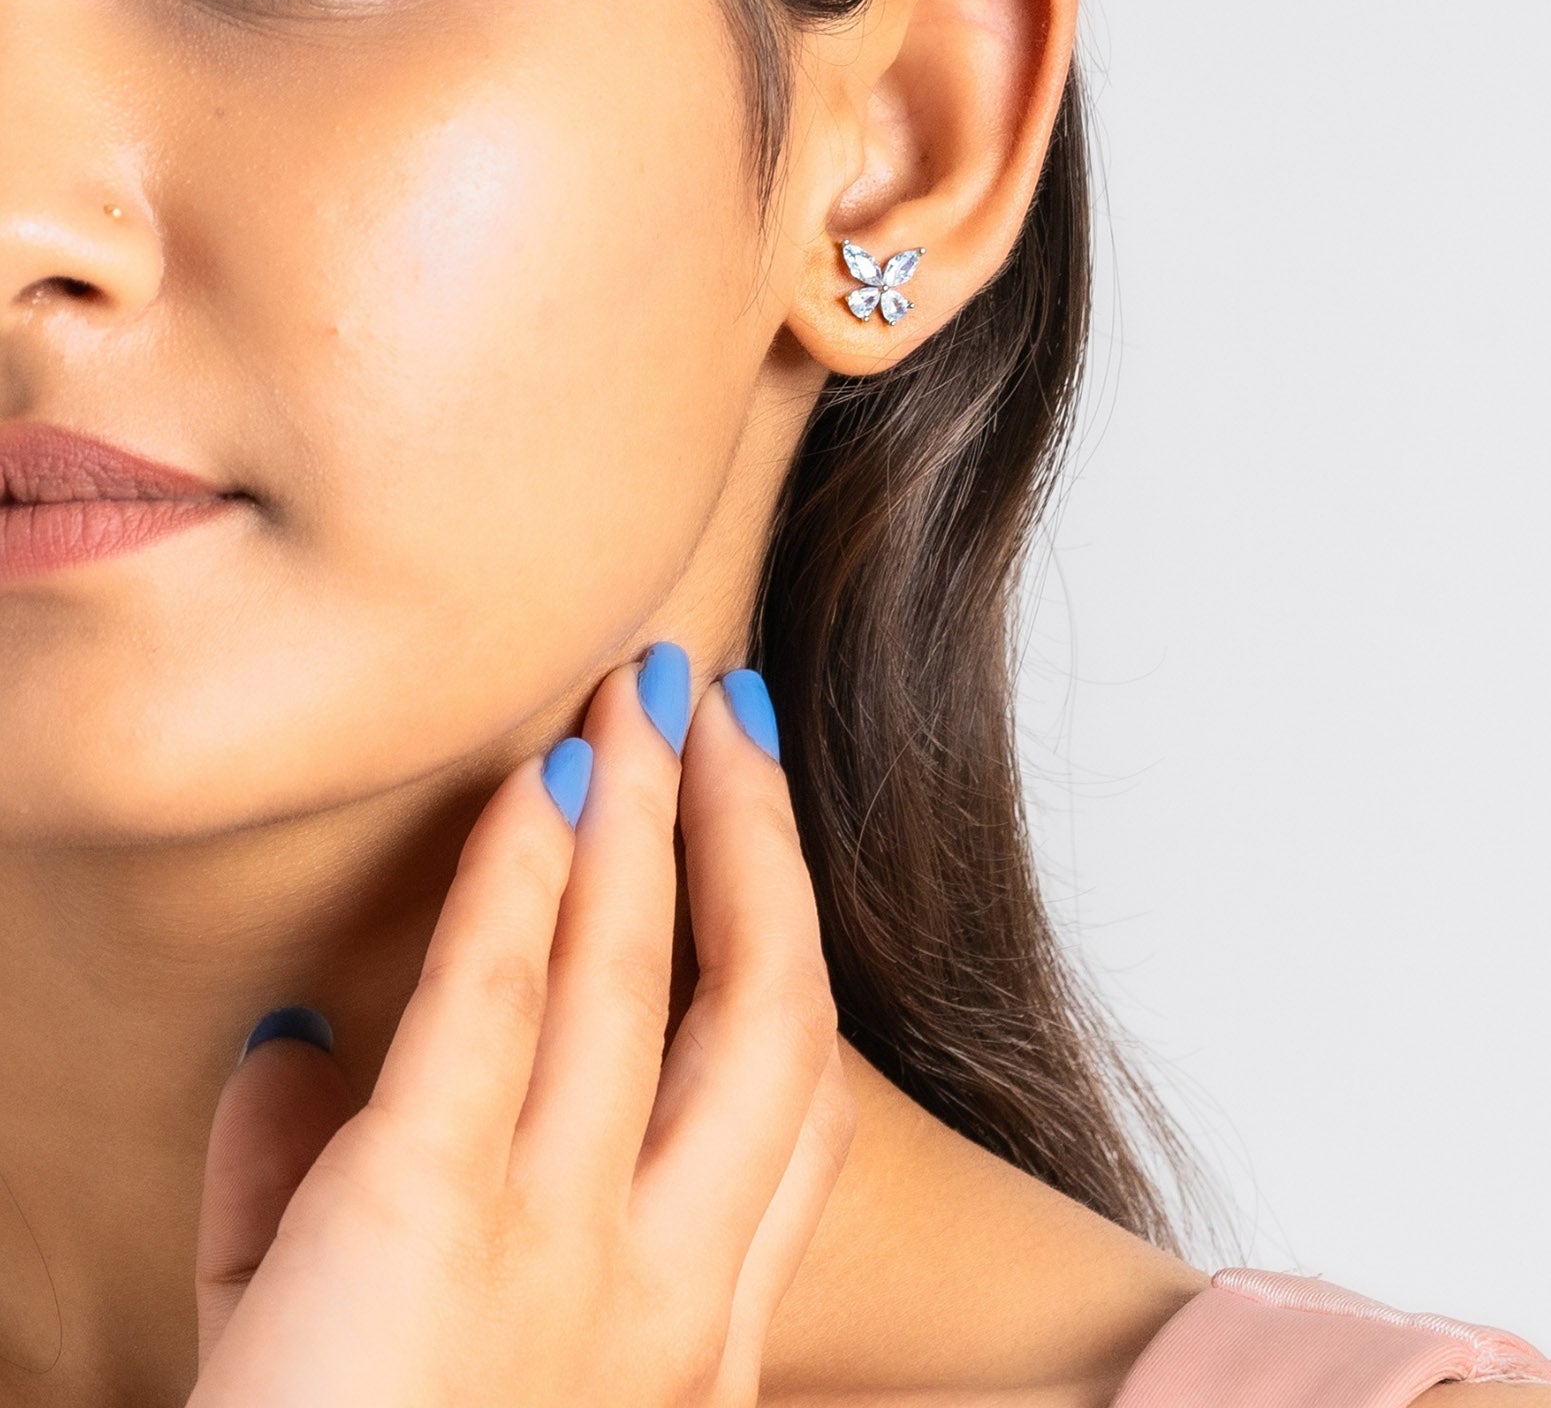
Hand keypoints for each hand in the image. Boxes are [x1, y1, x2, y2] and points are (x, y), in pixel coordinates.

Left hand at [189, 659, 852, 1406]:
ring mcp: (564, 1261)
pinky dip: (522, 872)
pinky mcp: (426, 1230)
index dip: (780, 950)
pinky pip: (497, 1002)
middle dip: (756, 845)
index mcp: (681, 1347)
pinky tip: (533, 779)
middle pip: (766, 1016)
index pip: (787, 1118)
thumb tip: (283, 1045)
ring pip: (650, 980)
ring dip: (652, 813)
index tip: (752, 841)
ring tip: (645, 691)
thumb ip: (311, 1207)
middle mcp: (663, 1296)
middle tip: (723, 712)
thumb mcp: (324, 1368)